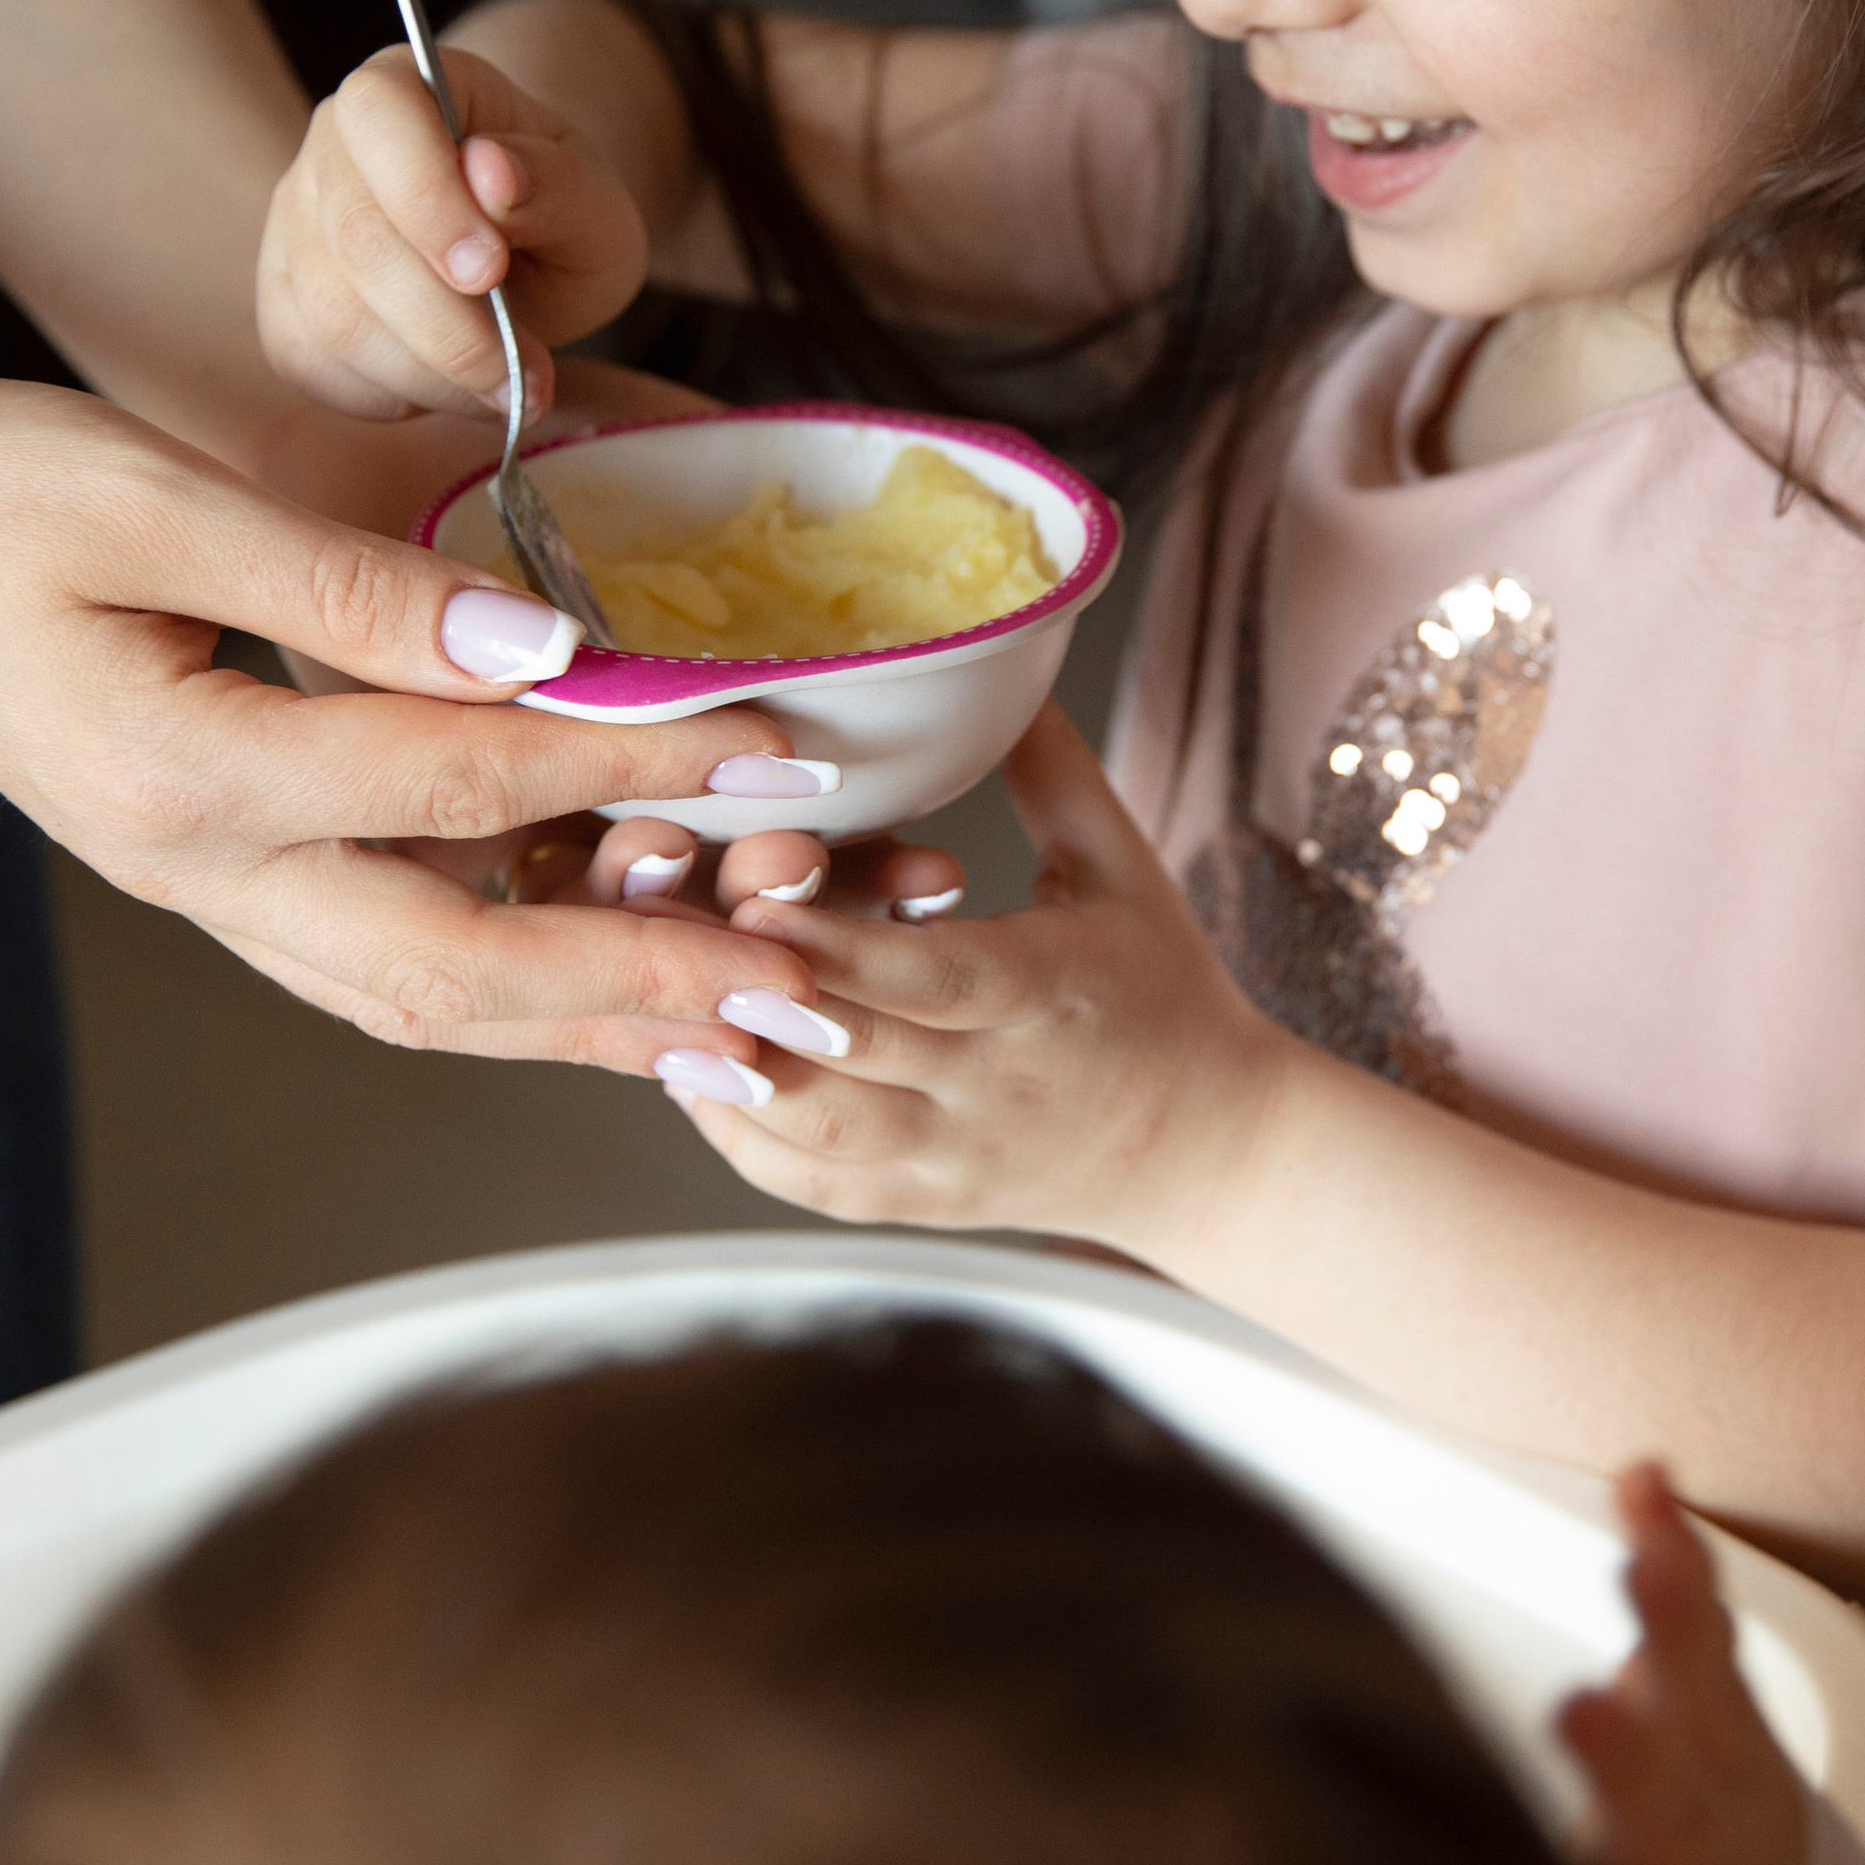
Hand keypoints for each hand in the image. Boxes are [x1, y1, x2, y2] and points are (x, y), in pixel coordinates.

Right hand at [0, 378, 861, 1076]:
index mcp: (183, 775)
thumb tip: (537, 645)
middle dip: (639, 986)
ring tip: (733, 1032)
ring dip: (587, 1025)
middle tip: (797, 996)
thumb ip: (349, 583)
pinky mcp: (218, 879)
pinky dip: (508, 991)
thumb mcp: (153, 499)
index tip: (773, 752)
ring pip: (421, 1002)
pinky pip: (383, 966)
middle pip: (454, 971)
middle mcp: (197, 872)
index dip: (633, 768)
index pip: (459, 787)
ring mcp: (204, 895)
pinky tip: (606, 987)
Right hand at [257, 40, 647, 422]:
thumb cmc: (559, 215)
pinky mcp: (285, 308)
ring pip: (335, 316)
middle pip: (356, 238)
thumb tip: (492, 171)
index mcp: (406, 85)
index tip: (490, 270)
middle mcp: (330, 146)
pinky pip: (318, 367)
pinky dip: (396, 396)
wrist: (530, 260)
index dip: (427, 198)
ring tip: (510, 386)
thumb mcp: (594, 200)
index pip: (380, 114)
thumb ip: (556, 184)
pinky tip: (455, 388)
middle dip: (449, 325)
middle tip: (529, 371)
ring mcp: (295, 228)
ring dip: (434, 374)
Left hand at [653, 700, 1281, 1239]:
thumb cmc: (1164, 991)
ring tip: (653, 1000)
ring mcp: (957, 1158)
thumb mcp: (1122, 871)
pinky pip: (818, 1186)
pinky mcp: (926, 1203)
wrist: (1211, 1149)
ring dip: (733, 1073)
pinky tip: (693, 1075)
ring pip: (823, 1135)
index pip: (934, 978)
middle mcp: (997, 1089)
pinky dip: (745, 1138)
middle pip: (857, 1054)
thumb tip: (1002, 661)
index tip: (758, 894)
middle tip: (660, 935)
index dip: (839, 943)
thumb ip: (1054, 771)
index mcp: (1050, 994)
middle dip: (754, 997)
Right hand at [1557, 1466, 1809, 1864]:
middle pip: (1661, 1796)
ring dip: (1671, 1606)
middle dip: (1625, 1757)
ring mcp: (1717, 1755)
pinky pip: (1704, 1614)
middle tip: (1589, 1712)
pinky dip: (1674, 1544)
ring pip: (1698, 1683)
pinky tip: (1646, 1478)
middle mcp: (1692, 1836)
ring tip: (1648, 1528)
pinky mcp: (1716, 1689)